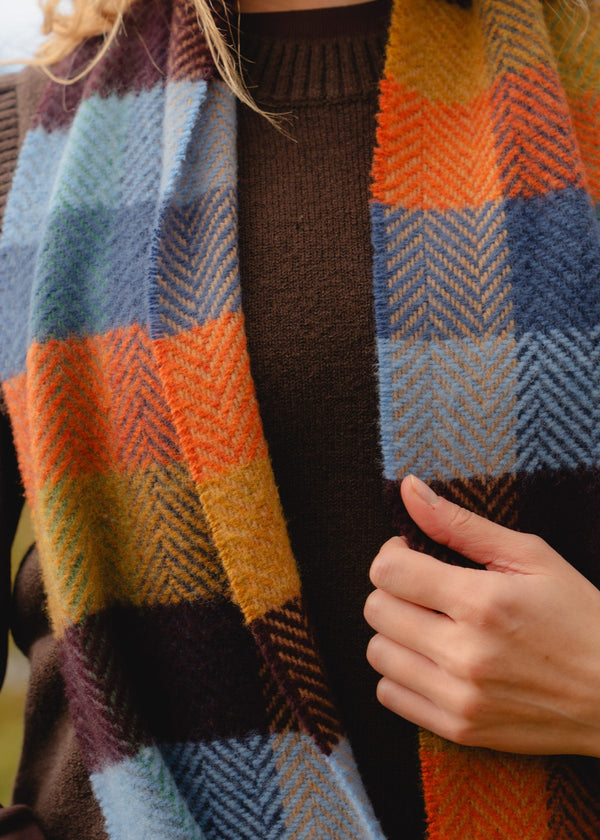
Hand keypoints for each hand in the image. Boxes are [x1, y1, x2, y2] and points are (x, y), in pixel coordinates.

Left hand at [364, 474, 599, 755]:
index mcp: (482, 601)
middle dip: (393, 589)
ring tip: (428, 624)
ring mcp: (460, 697)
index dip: (393, 555)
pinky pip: (391, 695)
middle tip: (424, 589)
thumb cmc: (579, 616)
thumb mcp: (531, 556)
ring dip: (394, 632)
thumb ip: (460, 523)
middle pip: (377, 610)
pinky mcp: (460, 730)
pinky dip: (401, 673)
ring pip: (377, 653)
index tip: (413, 555)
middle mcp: (465, 653)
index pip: (388, 571)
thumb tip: (407, 486)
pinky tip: (432, 659)